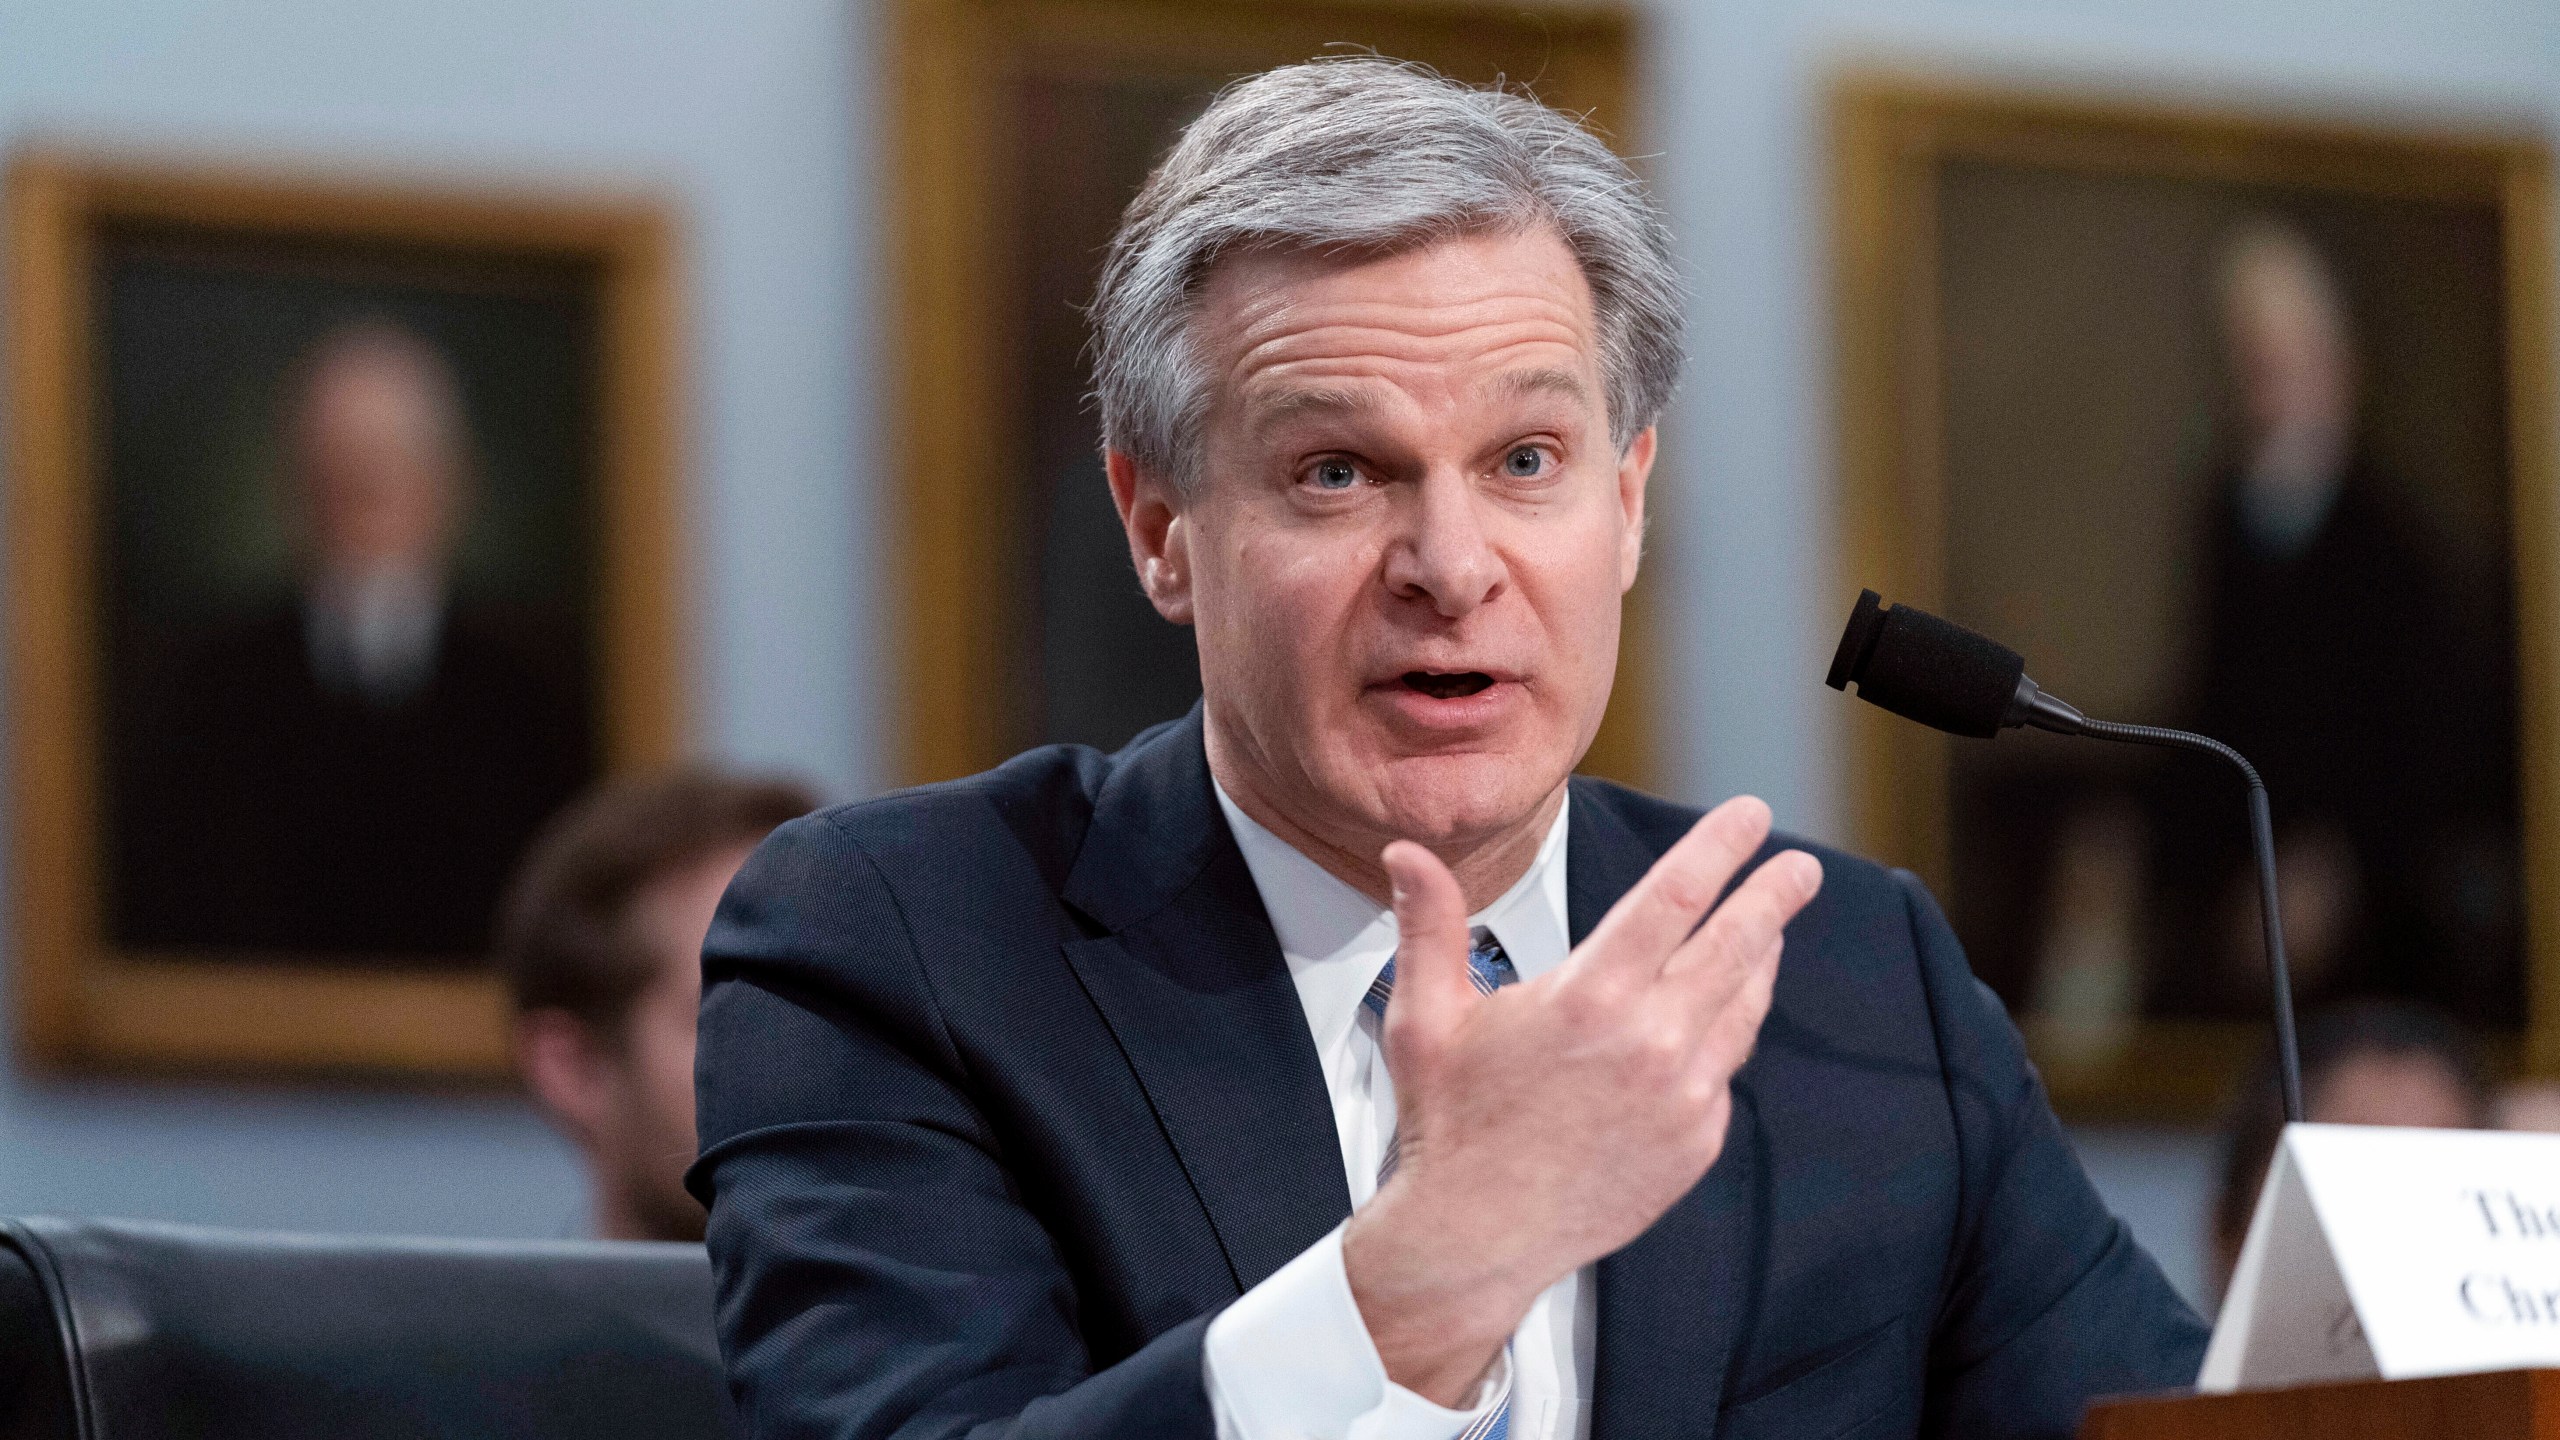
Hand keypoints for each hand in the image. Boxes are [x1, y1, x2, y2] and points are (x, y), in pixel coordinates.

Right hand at [1340, 796, 1821, 1404]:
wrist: (1479, 1236)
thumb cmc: (1451, 1124)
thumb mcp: (1427, 1014)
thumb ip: (1430, 924)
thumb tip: (1405, 854)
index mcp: (1589, 995)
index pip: (1677, 896)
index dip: (1721, 848)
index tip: (1750, 818)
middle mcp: (1650, 1040)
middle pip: (1737, 944)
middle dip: (1775, 896)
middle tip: (1802, 869)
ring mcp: (1683, 1094)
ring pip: (1741, 1006)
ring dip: (1760, 960)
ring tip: (1768, 932)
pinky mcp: (1696, 1140)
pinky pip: (1724, 1069)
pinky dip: (1726, 1032)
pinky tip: (1717, 1016)